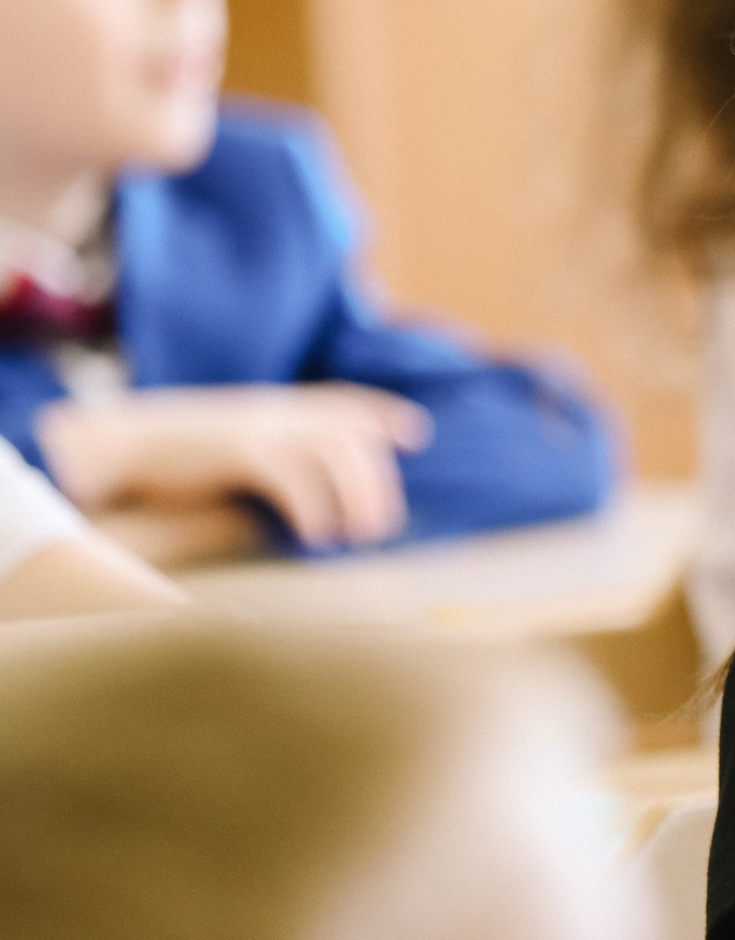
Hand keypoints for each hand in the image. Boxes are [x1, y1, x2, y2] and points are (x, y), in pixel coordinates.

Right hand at [38, 384, 432, 549]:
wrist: (114, 445)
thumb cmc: (173, 460)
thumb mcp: (233, 451)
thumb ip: (277, 465)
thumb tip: (320, 501)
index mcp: (274, 409)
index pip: (342, 402)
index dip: (380, 414)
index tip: (414, 432)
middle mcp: (275, 411)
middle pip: (351, 437)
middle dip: (376, 482)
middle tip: (380, 528)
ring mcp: (259, 424)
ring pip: (335, 454)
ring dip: (357, 497)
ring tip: (358, 537)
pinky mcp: (240, 447)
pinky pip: (295, 476)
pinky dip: (314, 509)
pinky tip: (315, 537)